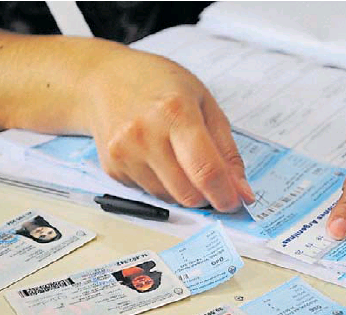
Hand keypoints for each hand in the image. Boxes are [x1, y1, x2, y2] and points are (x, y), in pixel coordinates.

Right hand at [82, 42, 253, 211]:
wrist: (103, 80)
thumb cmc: (158, 84)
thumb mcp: (203, 102)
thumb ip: (226, 149)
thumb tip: (242, 192)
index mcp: (175, 112)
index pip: (206, 170)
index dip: (225, 194)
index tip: (235, 203)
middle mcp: (145, 134)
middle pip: (188, 192)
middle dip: (206, 195)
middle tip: (210, 179)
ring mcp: (125, 153)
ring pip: (168, 198)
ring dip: (182, 189)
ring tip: (176, 156)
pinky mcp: (112, 168)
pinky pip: (148, 192)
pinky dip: (160, 182)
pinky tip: (153, 155)